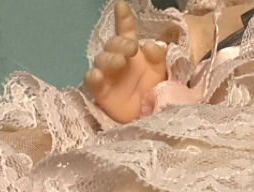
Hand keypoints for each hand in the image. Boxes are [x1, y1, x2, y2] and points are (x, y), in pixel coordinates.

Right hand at [83, 1, 167, 123]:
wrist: (151, 118)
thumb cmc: (154, 91)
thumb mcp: (161, 71)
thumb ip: (158, 56)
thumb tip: (150, 45)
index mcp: (132, 51)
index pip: (125, 30)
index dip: (122, 17)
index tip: (121, 5)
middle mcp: (117, 59)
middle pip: (113, 44)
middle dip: (120, 43)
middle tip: (131, 48)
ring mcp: (107, 75)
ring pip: (101, 60)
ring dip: (110, 58)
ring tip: (121, 62)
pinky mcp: (101, 92)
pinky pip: (92, 81)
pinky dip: (93, 77)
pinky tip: (98, 75)